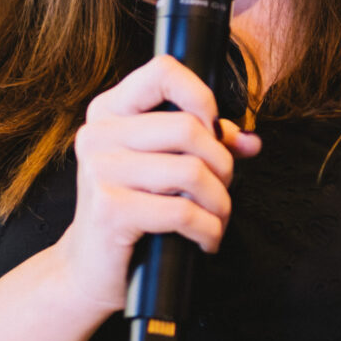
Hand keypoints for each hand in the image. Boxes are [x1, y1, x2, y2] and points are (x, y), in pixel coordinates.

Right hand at [51, 54, 260, 319]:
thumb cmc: (132, 210)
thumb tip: (249, 140)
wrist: (90, 269)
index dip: (201, 96)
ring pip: (192, 171)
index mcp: (109, 111)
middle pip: (188, 127)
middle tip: (221, 189)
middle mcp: (98, 134)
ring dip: (219, 202)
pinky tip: (205, 240)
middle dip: (222, 164)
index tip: (212, 130)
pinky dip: (207, 230)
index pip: (163, 71)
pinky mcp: (109, 209)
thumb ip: (205, 143)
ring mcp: (100, 171)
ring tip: (215, 218)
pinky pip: (182, 211)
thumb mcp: (164, 167)